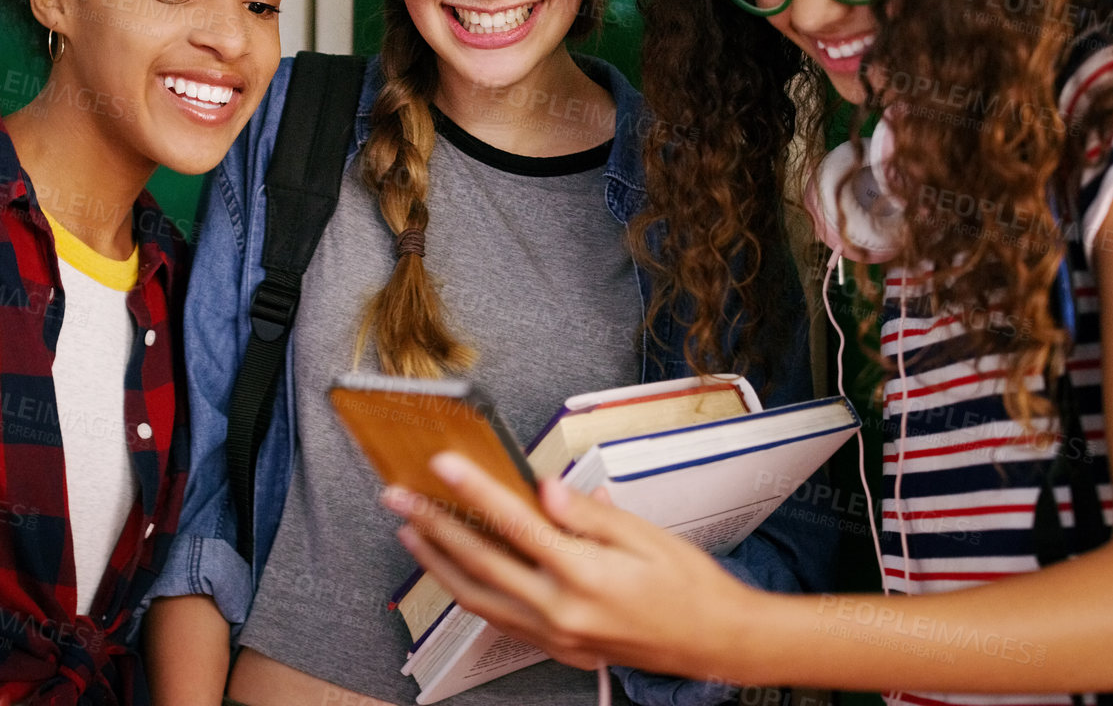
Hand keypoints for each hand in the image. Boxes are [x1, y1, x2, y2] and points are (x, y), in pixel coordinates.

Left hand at [382, 452, 754, 680]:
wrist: (715, 642)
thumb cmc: (690, 586)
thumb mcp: (648, 537)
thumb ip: (589, 515)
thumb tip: (544, 491)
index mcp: (586, 576)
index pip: (517, 525)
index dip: (475, 491)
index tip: (443, 465)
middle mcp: (562, 611)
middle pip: (481, 564)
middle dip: (432, 526)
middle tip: (397, 499)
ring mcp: (556, 635)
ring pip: (478, 599)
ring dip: (438, 564)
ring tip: (410, 533)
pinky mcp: (557, 647)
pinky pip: (499, 619)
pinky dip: (469, 592)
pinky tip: (455, 571)